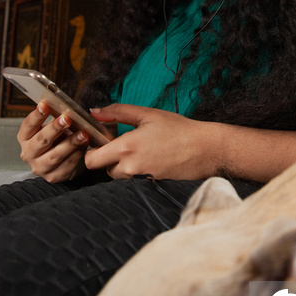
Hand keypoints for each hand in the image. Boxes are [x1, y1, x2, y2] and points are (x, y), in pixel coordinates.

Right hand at [17, 102, 89, 182]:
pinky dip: (77, 154)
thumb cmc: (56, 139)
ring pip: (55, 155)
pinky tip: (84, 146)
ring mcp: (40, 167)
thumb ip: (55, 119)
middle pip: (41, 140)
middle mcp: (29, 153)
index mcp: (25, 137)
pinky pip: (67, 165)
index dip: (36, 115)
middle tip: (67, 119)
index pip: (28, 125)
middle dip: (55, 129)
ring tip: (82, 134)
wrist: (62, 161)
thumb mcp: (52, 128)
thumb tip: (65, 107)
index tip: (44, 105)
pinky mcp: (53, 176)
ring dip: (70, 143)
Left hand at [84, 104, 218, 179]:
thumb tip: (95, 111)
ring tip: (139, 148)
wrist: (205, 149)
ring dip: (121, 164)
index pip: (91, 160)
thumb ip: (117, 112)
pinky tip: (150, 156)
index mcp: (125, 147)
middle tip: (121, 142)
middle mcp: (130, 167)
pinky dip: (135, 169)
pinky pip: (133, 179)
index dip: (92, 150)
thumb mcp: (147, 114)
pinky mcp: (150, 183)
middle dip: (107, 157)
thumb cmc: (178, 129)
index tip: (100, 140)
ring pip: (118, 175)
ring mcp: (140, 178)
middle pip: (103, 169)